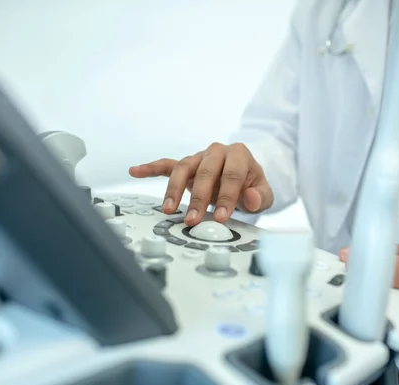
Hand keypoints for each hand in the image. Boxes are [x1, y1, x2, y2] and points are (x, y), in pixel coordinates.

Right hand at [129, 142, 272, 225]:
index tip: (220, 217)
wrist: (243, 179)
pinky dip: (150, 168)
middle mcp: (217, 151)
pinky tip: (135, 171)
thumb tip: (249, 197)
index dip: (226, 196)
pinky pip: (166, 164)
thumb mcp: (263, 195)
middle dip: (198, 198)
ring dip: (174, 189)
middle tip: (193, 219)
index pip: (231, 175)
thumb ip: (260, 197)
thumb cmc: (250, 187)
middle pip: (205, 172)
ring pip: (183, 168)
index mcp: (238, 155)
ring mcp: (198, 157)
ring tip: (168, 210)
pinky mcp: (186, 165)